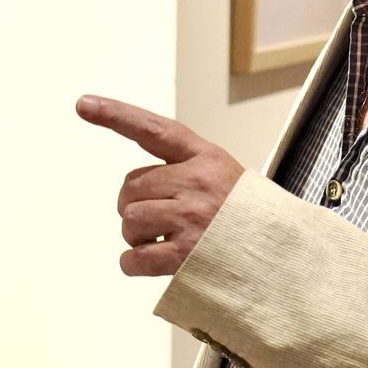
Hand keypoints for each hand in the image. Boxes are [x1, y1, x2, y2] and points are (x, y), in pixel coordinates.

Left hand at [76, 94, 245, 276]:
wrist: (283, 254)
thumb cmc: (246, 216)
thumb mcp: (223, 175)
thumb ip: (183, 172)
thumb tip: (132, 193)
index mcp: (204, 157)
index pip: (154, 130)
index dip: (116, 116)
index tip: (84, 104)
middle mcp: (196, 182)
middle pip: (131, 187)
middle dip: (134, 205)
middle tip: (157, 220)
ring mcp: (191, 217)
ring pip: (129, 220)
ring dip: (135, 235)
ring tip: (162, 240)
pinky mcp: (186, 254)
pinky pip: (134, 257)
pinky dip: (132, 263)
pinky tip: (150, 262)